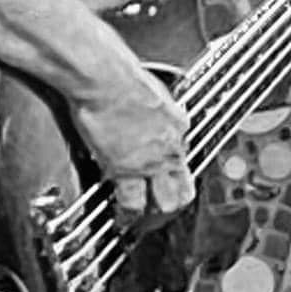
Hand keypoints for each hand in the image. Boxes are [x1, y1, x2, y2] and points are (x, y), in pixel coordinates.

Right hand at [70, 54, 194, 224]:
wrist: (105, 78)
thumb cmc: (120, 75)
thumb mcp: (151, 89)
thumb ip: (154, 108)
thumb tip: (148, 108)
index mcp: (178, 124)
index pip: (185, 155)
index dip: (173, 168)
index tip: (164, 172)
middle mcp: (170, 147)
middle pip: (186, 189)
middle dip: (175, 201)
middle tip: (162, 207)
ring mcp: (150, 162)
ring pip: (165, 203)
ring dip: (155, 212)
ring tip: (143, 217)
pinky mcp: (126, 169)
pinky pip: (132, 203)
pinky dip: (127, 214)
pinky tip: (120, 215)